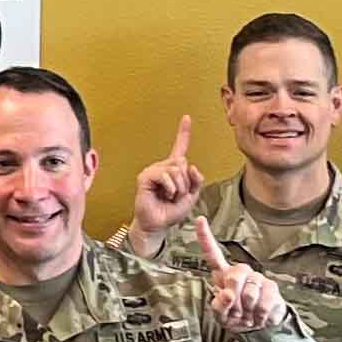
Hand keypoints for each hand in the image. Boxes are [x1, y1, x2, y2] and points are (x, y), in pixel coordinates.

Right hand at [133, 115, 207, 235]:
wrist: (158, 224)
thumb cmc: (171, 212)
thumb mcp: (192, 196)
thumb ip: (196, 180)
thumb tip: (192, 167)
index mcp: (174, 169)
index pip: (180, 148)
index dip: (183, 132)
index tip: (186, 118)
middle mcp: (163, 167)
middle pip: (183, 162)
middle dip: (186, 182)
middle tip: (177, 195)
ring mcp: (153, 171)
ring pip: (176, 169)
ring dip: (179, 187)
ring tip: (170, 196)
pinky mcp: (145, 177)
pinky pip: (165, 175)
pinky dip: (170, 188)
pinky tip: (164, 195)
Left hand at [197, 218, 287, 333]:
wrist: (259, 326)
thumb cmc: (236, 317)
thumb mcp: (221, 316)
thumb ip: (219, 306)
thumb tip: (228, 294)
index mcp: (223, 275)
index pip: (212, 254)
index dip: (205, 237)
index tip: (200, 219)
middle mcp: (240, 272)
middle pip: (235, 275)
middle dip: (235, 296)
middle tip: (237, 310)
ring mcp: (256, 278)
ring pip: (250, 292)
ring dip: (247, 310)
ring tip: (247, 313)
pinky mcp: (271, 287)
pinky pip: (264, 301)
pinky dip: (260, 314)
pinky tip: (258, 315)